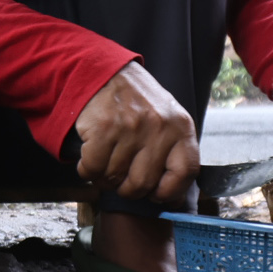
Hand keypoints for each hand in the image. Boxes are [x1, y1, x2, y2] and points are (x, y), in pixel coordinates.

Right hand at [75, 63, 197, 202]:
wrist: (103, 72)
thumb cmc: (136, 102)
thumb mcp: (166, 119)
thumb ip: (172, 153)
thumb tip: (173, 199)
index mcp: (180, 126)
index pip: (185, 173)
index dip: (169, 192)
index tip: (156, 194)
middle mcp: (158, 126)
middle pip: (143, 183)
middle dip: (128, 189)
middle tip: (122, 177)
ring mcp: (131, 127)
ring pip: (114, 178)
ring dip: (105, 178)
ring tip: (106, 161)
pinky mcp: (103, 128)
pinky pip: (92, 169)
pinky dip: (87, 170)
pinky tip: (90, 157)